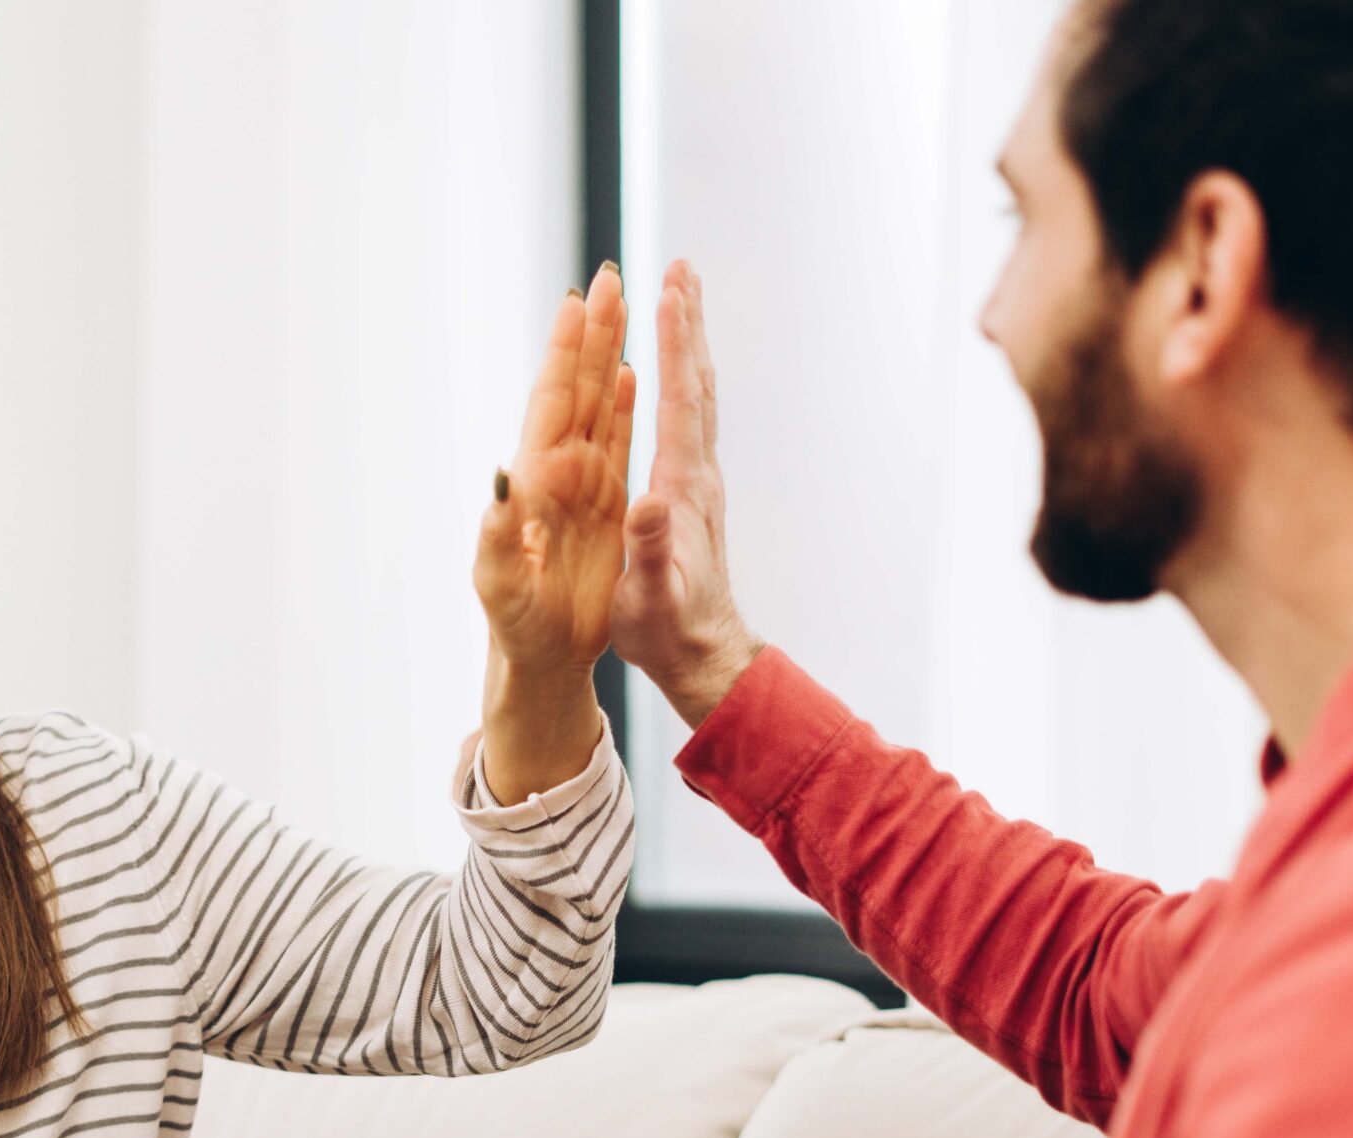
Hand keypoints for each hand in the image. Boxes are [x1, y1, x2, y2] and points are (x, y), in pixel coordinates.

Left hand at [475, 261, 637, 678]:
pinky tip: (631, 372)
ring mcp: (582, 486)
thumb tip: (500, 482)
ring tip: (622, 303)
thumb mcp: (500, 585)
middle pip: (576, 387)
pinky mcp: (604, 506)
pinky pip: (615, 442)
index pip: (550, 403)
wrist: (543, 660)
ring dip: (608, 354)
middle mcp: (558, 474)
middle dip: (591, 332)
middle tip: (608, 276)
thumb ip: (497, 536)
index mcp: (535, 483)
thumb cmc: (517, 627)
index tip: (576, 301)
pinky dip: (622, 404)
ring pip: (597, 404)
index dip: (562, 353)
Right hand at [612, 260, 762, 727]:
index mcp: (680, 489)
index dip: (673, 345)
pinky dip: (681, 380)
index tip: (668, 291)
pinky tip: (672, 370)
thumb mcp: (648, 594)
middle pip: (695, 383)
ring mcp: (698, 482)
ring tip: (679, 297)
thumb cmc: (666, 631)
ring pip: (696, 397)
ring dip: (688, 344)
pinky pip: (686, 420)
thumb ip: (650, 547)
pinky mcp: (691, 494)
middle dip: (687, 324)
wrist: (703, 656)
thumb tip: (649, 502)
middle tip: (681, 267)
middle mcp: (697, 475)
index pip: (678, 402)